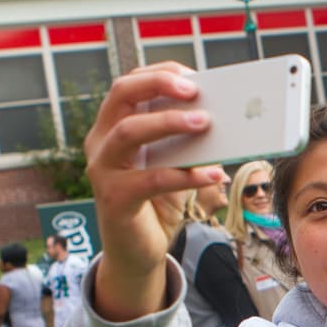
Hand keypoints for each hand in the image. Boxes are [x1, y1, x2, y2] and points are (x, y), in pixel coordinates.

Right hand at [82, 62, 224, 321]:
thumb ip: (187, 140)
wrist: (139, 252)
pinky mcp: (114, 198)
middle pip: (121, 95)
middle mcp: (101, 141)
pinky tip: (214, 173)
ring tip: (205, 123)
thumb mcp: (174, 162)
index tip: (194, 74)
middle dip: (158, 84)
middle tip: (194, 88)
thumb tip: (224, 116)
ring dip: (169, 122)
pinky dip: (186, 175)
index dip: (160, 74)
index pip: (130, 84)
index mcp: (113, 125)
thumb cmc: (158, 201)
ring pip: (129, 132)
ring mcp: (103, 169)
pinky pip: (151, 180)